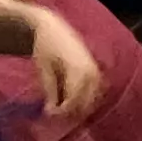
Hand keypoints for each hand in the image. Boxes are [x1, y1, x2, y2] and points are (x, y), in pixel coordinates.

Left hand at [24, 5, 104, 119]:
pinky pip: (94, 93)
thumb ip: (50, 90)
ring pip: (91, 100)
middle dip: (69, 112)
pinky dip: (84, 99)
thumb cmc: (45, 46)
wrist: (53, 27)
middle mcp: (92, 72)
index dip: (61, 111)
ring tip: (60, 106)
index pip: (74, 101)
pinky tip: (70, 99)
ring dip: (78, 107)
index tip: (48, 113)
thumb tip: (52, 110)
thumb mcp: (44, 69)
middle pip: (85, 103)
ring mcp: (96, 71)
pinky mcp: (97, 71)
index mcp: (78, 71)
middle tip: (53, 112)